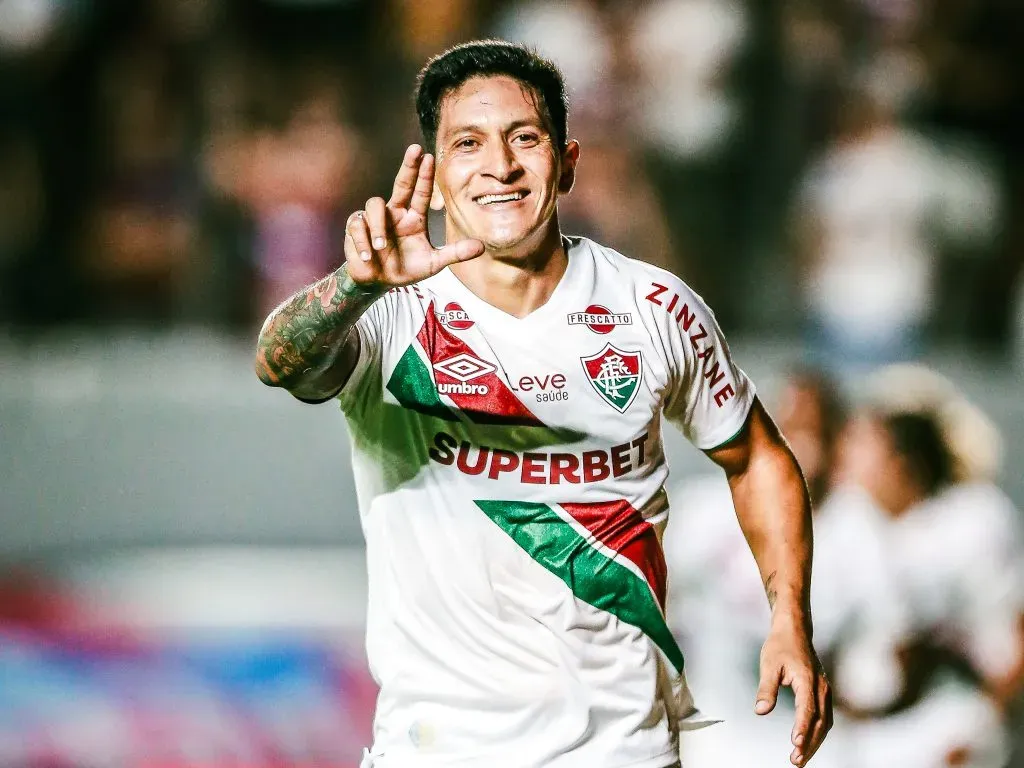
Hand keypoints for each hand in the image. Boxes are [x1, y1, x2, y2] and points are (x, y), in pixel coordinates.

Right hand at [344, 144, 484, 286]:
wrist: (378, 281)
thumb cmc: (405, 268)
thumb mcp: (433, 263)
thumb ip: (455, 254)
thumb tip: (481, 247)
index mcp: (413, 218)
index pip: (421, 193)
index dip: (425, 176)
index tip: (429, 156)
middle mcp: (395, 213)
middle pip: (401, 184)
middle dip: (408, 167)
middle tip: (414, 149)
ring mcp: (374, 219)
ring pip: (374, 205)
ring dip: (378, 227)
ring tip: (381, 247)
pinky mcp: (356, 228)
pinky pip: (357, 225)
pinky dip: (362, 241)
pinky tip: (368, 256)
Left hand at [755, 619, 832, 765]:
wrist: (794, 631)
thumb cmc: (780, 646)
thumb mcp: (768, 665)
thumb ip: (766, 688)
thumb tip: (761, 711)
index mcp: (807, 680)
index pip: (807, 709)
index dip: (802, 728)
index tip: (795, 744)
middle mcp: (821, 687)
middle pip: (819, 722)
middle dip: (809, 743)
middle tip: (796, 760)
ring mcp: (824, 691)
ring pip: (825, 723)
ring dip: (815, 742)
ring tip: (800, 758)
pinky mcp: (823, 693)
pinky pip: (824, 718)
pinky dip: (818, 733)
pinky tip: (807, 743)